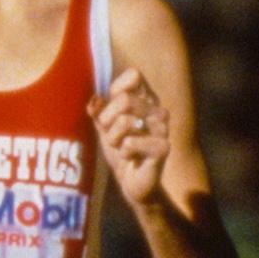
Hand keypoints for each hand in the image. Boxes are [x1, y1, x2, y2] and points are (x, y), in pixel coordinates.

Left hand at [89, 68, 172, 204]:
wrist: (132, 182)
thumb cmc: (120, 150)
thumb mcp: (104, 128)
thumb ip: (98, 111)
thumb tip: (95, 100)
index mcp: (145, 100)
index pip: (133, 75)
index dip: (115, 91)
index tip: (111, 110)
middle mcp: (157, 110)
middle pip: (124, 99)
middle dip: (108, 120)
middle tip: (112, 136)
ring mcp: (162, 128)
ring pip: (125, 121)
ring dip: (114, 139)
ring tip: (122, 148)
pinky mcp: (163, 148)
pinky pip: (130, 142)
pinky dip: (123, 152)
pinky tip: (132, 158)